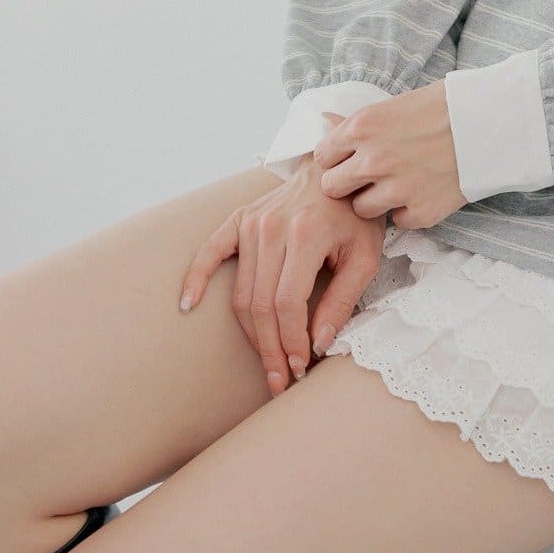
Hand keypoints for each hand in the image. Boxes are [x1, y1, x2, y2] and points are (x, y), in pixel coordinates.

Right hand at [177, 158, 385, 395]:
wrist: (336, 174)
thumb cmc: (354, 216)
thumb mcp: (365, 256)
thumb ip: (343, 300)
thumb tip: (319, 343)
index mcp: (306, 234)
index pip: (288, 303)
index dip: (292, 341)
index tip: (301, 367)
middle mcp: (272, 228)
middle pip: (261, 305)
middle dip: (271, 349)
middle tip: (281, 378)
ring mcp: (251, 223)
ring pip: (241, 293)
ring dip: (251, 334)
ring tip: (267, 362)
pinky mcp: (238, 220)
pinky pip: (210, 252)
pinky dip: (196, 278)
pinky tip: (188, 305)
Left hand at [313, 78, 467, 228]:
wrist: (489, 122)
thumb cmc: (440, 108)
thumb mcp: (391, 105)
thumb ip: (355, 123)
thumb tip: (323, 121)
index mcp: (362, 128)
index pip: (322, 157)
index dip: (335, 159)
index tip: (348, 159)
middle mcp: (373, 160)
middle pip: (332, 188)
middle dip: (346, 184)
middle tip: (366, 177)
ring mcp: (396, 189)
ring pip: (360, 209)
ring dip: (374, 200)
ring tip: (398, 183)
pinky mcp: (420, 212)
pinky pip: (397, 220)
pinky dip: (406, 210)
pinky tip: (422, 190)